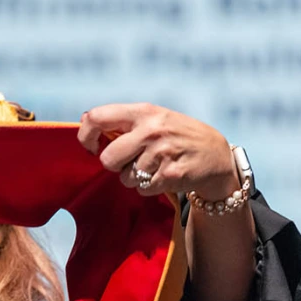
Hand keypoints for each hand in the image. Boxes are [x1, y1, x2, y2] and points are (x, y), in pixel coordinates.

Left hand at [78, 103, 239, 200]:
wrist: (216, 155)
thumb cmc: (177, 136)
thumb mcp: (154, 118)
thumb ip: (123, 121)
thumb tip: (84, 119)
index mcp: (143, 112)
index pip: (97, 118)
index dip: (86, 136)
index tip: (91, 148)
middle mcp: (152, 130)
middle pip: (108, 159)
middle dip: (116, 165)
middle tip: (132, 160)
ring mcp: (162, 153)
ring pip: (125, 178)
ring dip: (136, 178)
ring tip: (155, 167)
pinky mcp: (171, 174)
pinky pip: (142, 189)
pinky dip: (149, 187)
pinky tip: (164, 176)